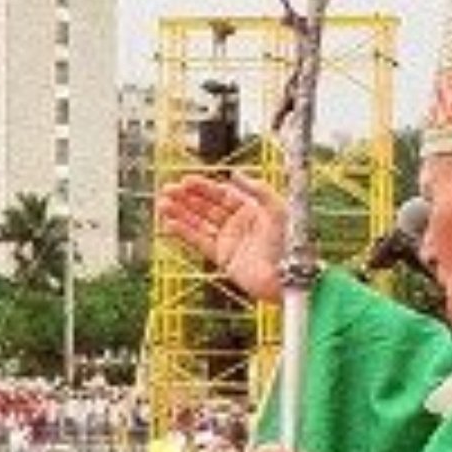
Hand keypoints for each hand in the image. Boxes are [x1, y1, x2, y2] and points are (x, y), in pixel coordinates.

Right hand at [157, 174, 288, 301]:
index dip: (203, 187)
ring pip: (199, 223)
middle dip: (186, 198)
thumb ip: (258, 190)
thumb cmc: (290, 243)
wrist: (289, 277)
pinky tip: (169, 224)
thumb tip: (235, 174)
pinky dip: (184, 233)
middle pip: (207, 207)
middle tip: (167, 190)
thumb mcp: (278, 210)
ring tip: (162, 205)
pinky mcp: (223, 258)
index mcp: (252, 209)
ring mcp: (229, 241)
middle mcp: (239, 224)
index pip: (222, 194)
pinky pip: (199, 242)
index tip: (185, 180)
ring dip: (180, 214)